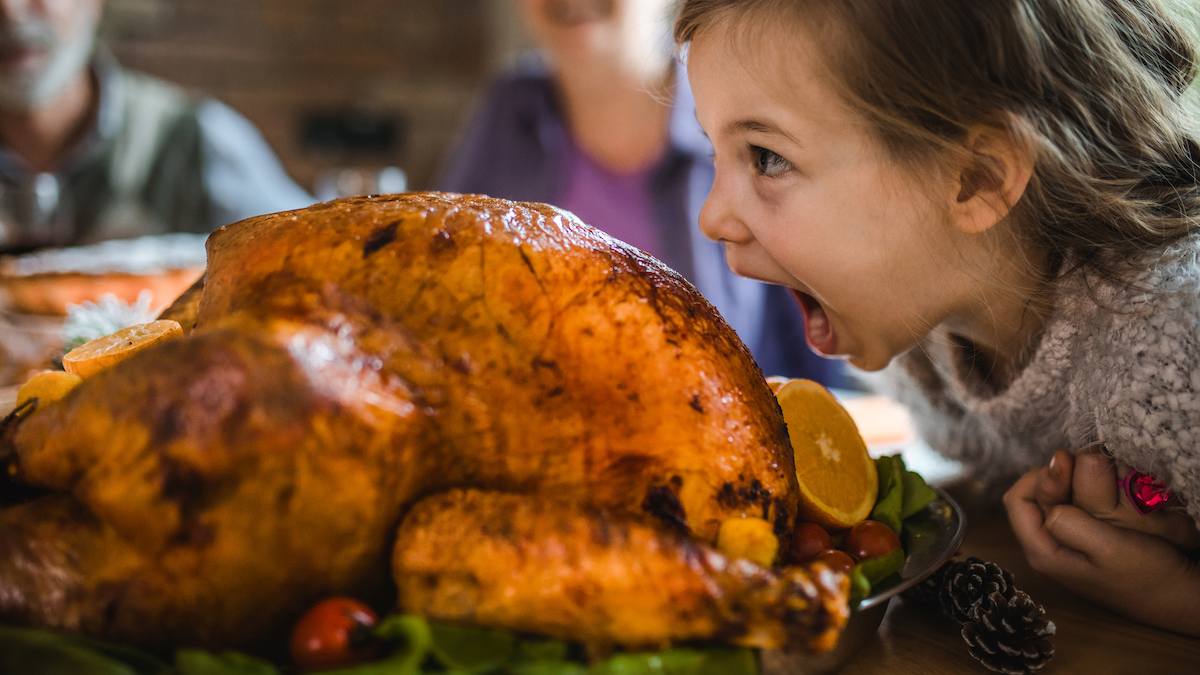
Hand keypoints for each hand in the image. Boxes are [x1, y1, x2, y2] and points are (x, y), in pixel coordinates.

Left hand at [1006, 467, 1199, 635]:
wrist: (1178, 597)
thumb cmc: (1146, 576)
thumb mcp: (1108, 548)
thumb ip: (1071, 523)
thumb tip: (1047, 497)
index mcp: (1043, 551)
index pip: (1016, 500)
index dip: (1038, 476)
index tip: (1067, 464)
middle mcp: (1050, 545)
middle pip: (1036, 494)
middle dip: (1060, 475)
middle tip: (1087, 465)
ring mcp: (1068, 540)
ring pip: (1058, 495)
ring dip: (1077, 480)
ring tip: (1104, 476)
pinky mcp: (1087, 537)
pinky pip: (1079, 503)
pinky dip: (1092, 490)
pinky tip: (1113, 489)